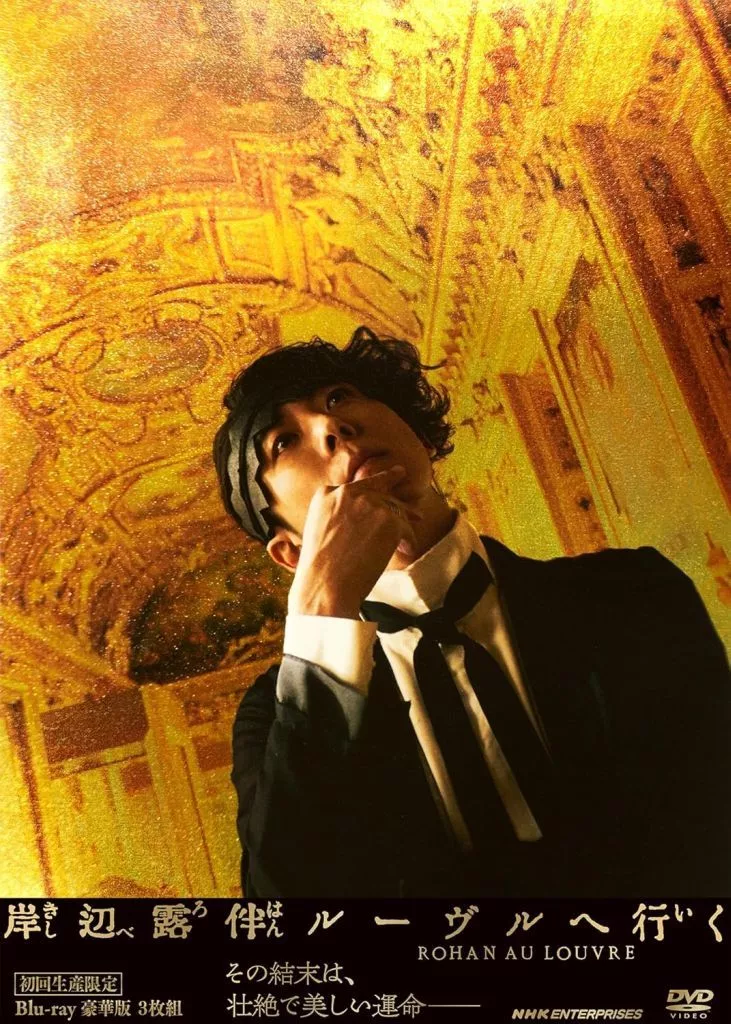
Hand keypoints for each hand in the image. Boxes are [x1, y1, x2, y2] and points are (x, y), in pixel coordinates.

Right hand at [288, 464, 419, 618]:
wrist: (325, 584)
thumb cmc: (319, 567)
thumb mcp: (318, 529)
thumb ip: (336, 515)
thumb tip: (359, 518)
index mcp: (326, 494)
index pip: (353, 486)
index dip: (369, 486)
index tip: (380, 477)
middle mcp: (347, 493)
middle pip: (376, 489)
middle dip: (391, 479)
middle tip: (400, 473)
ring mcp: (369, 504)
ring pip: (394, 508)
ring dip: (405, 519)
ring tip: (418, 518)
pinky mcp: (388, 520)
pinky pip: (405, 528)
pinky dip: (408, 541)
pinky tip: (406, 550)